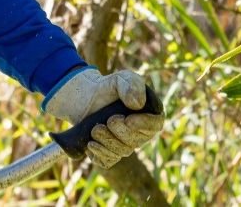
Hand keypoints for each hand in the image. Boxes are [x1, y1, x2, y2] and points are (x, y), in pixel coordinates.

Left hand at [44, 67, 162, 167]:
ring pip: (121, 152)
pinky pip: (108, 161)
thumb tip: (138, 104)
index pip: (155, 125)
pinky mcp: (109, 154)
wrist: (85, 99)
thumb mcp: (121, 79)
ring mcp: (125, 145)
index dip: (144, 125)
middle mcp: (140, 133)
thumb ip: (132, 85)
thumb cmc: (108, 88)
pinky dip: (100, 155)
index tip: (128, 120)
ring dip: (108, 142)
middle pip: (136, 141)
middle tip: (108, 121)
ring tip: (95, 129)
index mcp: (148, 115)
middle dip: (121, 132)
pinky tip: (90, 145)